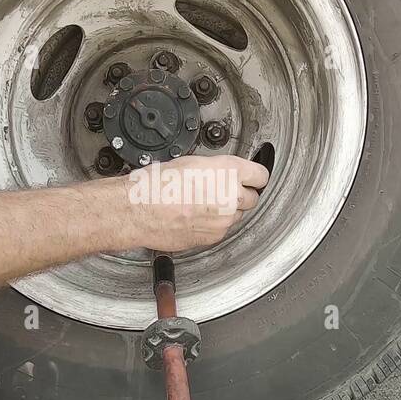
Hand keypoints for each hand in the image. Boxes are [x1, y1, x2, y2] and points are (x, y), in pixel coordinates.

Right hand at [121, 155, 269, 251]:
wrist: (139, 210)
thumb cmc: (157, 185)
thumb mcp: (190, 162)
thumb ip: (214, 169)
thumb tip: (221, 173)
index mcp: (227, 171)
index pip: (261, 175)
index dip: (254, 176)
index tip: (251, 177)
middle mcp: (231, 196)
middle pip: (252, 198)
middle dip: (241, 195)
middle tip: (223, 190)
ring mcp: (223, 219)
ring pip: (236, 215)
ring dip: (226, 210)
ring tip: (202, 203)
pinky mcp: (213, 236)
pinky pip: (221, 229)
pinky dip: (213, 224)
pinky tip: (195, 216)